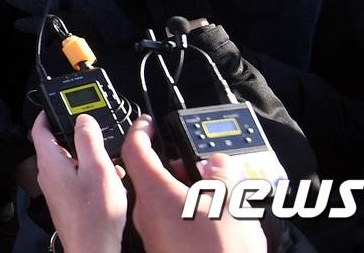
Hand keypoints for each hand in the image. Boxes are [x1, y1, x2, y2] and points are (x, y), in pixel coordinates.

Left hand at [30, 112, 127, 252]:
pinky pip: (76, 177)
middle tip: (94, 128)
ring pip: (70, 160)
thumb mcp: (97, 168)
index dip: (48, 112)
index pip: (39, 127)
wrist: (93, 249)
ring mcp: (57, 188)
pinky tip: (109, 179)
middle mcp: (49, 174)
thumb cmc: (94, 216)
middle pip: (57, 142)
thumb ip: (89, 139)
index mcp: (50, 162)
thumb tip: (82, 119)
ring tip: (108, 157)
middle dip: (76, 133)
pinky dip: (91, 172)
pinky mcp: (66, 200)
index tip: (58, 103)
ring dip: (88, 155)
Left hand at [121, 116, 265, 252]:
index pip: (135, 149)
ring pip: (157, 199)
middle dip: (171, 165)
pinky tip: (205, 217)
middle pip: (148, 175)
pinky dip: (180, 211)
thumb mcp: (228, 204)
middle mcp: (143, 212)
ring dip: (179, 190)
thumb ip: (221, 175)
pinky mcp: (158, 247)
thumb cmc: (215, 252)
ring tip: (209, 193)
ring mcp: (148, 232)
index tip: (149, 123)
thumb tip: (216, 163)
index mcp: (154, 192)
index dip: (141, 131)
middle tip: (197, 165)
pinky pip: (163, 219)